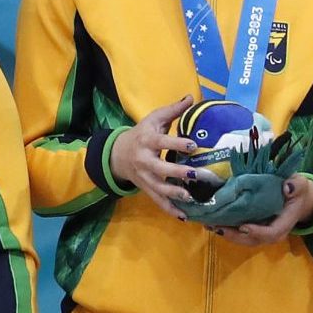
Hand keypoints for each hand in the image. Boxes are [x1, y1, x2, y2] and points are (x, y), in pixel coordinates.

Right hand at [111, 98, 199, 217]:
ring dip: (174, 194)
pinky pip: (158, 201)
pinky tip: (184, 216)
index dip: (176, 144)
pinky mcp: (146, 189)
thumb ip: (173, 110)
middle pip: (159, 168)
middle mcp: (144, 161)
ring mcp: (144, 177)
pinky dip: (169, 210)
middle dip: (176, 173)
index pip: (162, 142)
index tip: (193, 145)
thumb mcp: (154, 119)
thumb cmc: (142, 133)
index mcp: (147, 141)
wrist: (117, 153)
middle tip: (195, 174)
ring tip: (190, 198)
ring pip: (158, 188)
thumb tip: (192, 96)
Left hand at [216, 175, 312, 247]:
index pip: (272, 233)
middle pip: (253, 240)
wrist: (299, 200)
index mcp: (285, 223)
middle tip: (217, 226)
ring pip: (244, 239)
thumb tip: (287, 187)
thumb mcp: (301, 184)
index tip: (244, 226)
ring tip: (210, 224)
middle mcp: (273, 232)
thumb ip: (297, 185)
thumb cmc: (298, 192)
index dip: (258, 232)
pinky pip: (240, 234)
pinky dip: (226, 229)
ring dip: (226, 234)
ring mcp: (263, 232)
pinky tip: (212, 222)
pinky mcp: (254, 229)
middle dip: (234, 236)